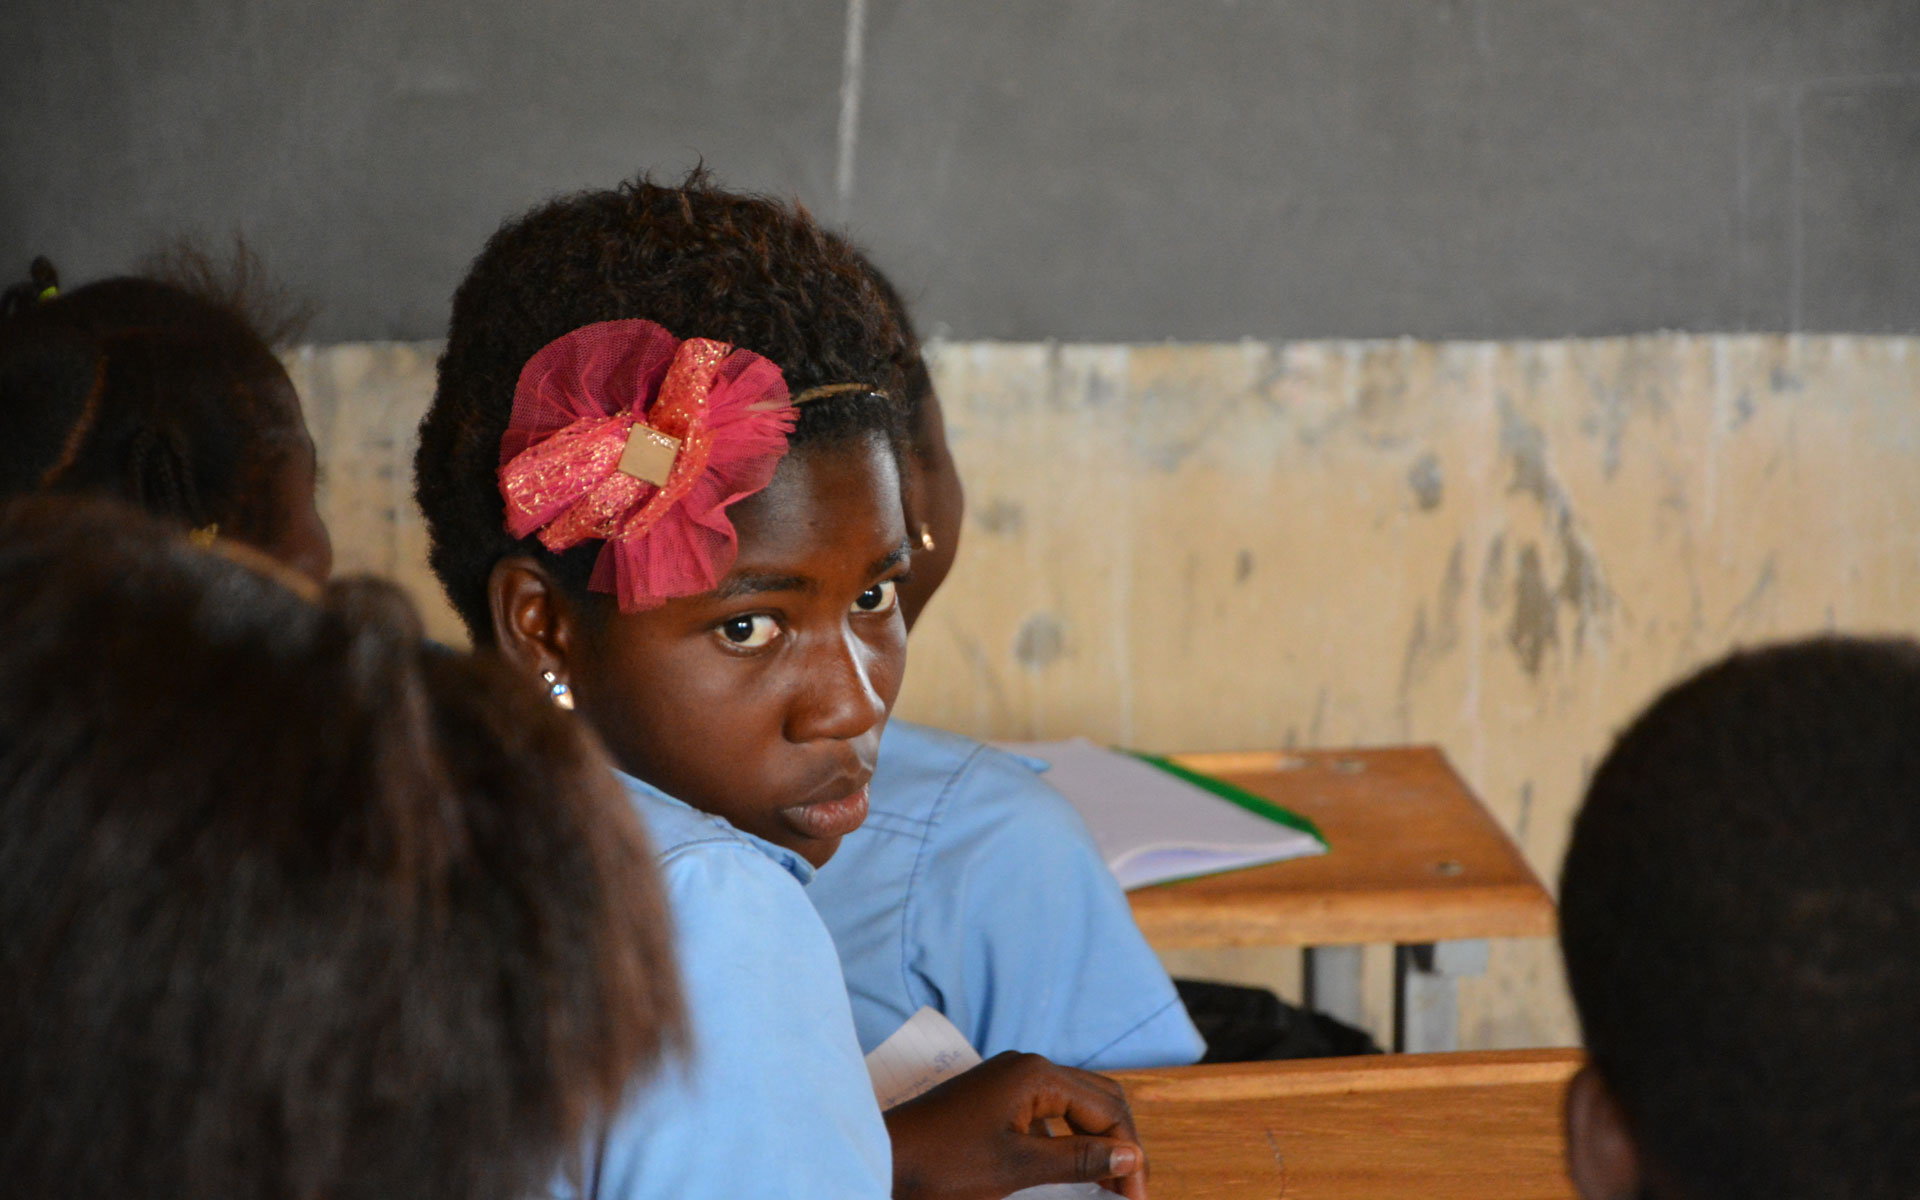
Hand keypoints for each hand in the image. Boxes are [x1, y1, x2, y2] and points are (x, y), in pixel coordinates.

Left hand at [883, 1051, 1147, 1199]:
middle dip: (1121, 1143)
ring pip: (1077, 1104)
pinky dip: (1071, 1139)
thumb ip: (1078, 1159)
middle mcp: (1028, 1066)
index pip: (1107, 1109)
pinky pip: (1051, 1112)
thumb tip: (1130, 1157)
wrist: (882, 1158)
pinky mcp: (998, 1097)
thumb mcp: (1017, 1168)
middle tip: (1131, 1193)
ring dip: (1098, 1141)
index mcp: (1036, 1075)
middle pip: (1099, 1098)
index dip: (1129, 1155)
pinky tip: (1073, 1170)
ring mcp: (1011, 1079)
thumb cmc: (943, 1165)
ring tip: (1110, 1186)